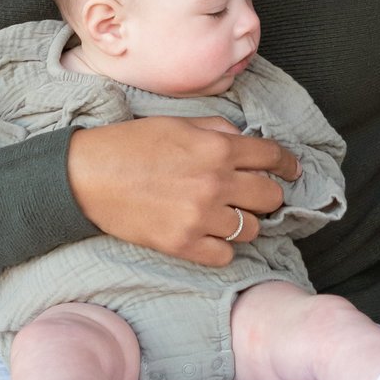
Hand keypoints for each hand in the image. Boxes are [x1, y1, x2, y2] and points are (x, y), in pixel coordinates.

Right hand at [66, 117, 301, 269]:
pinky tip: (210, 236)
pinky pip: (225, 255)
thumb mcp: (178, 124)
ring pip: (252, 229)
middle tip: (256, 196)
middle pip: (271, 197)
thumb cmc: (130, 144)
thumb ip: (217, 131)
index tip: (292, 171)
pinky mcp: (183, 244)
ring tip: (227, 216)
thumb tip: (244, 140)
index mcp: (217, 148)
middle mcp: (216, 183)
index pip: (272, 157)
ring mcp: (200, 217)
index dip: (288, 164)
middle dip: (268, 195)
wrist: (87, 176)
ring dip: (244, 222)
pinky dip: (223, 247)